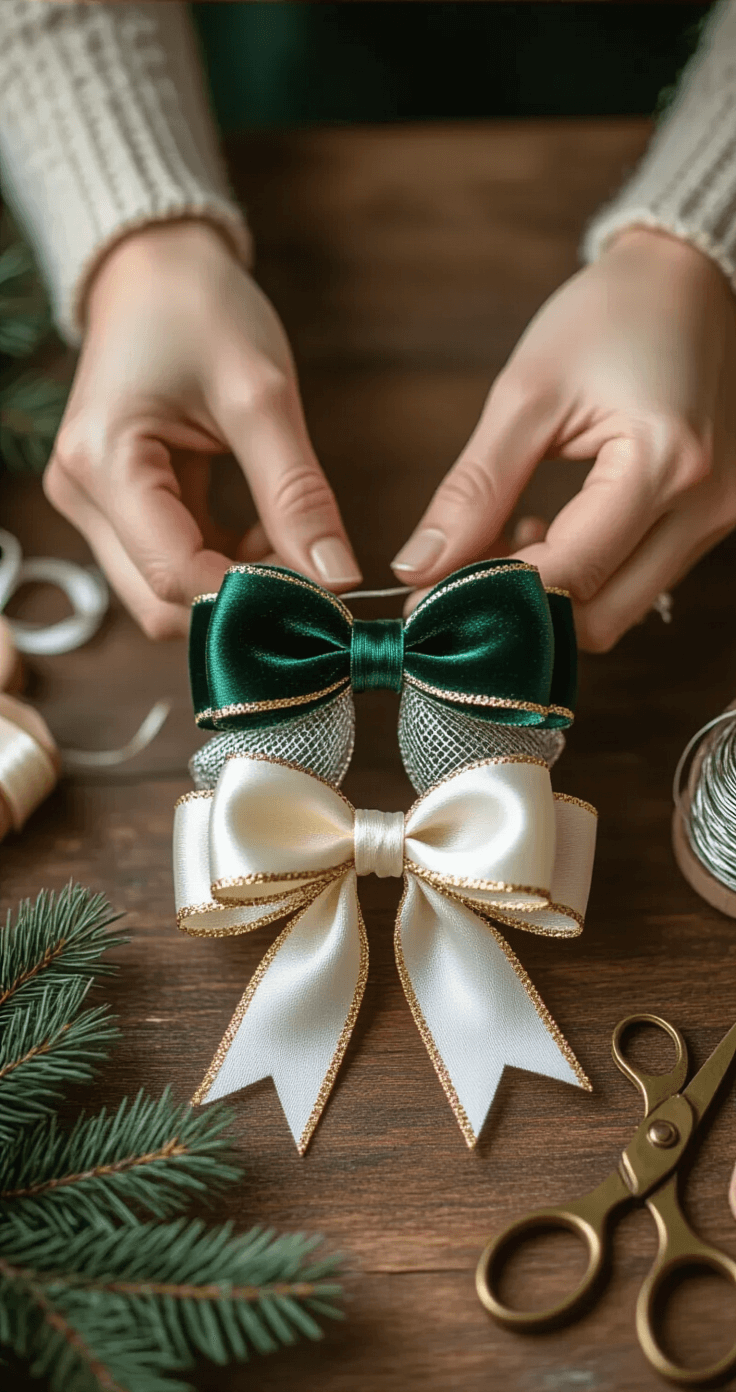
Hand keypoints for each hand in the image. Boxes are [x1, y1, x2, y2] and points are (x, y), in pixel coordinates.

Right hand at [45, 220, 360, 638]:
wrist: (155, 268)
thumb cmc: (200, 310)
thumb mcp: (261, 396)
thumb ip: (297, 494)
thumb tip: (337, 578)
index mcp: (104, 462)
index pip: (176, 576)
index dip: (254, 597)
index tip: (327, 591)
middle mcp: (82, 495)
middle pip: (160, 603)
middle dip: (242, 601)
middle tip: (316, 573)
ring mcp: (95, 505)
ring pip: (167, 593)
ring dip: (237, 584)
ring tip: (291, 536)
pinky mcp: (118, 507)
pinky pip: (174, 565)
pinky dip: (227, 562)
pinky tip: (266, 529)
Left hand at [391, 228, 735, 650]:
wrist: (688, 279)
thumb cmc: (611, 316)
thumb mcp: (527, 393)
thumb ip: (475, 489)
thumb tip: (420, 565)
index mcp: (663, 462)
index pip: (568, 574)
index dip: (488, 598)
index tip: (424, 599)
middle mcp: (705, 505)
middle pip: (599, 618)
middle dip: (520, 612)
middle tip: (456, 579)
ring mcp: (719, 518)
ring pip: (619, 609)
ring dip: (553, 596)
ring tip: (505, 539)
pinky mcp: (712, 521)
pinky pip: (638, 581)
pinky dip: (584, 576)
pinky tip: (548, 530)